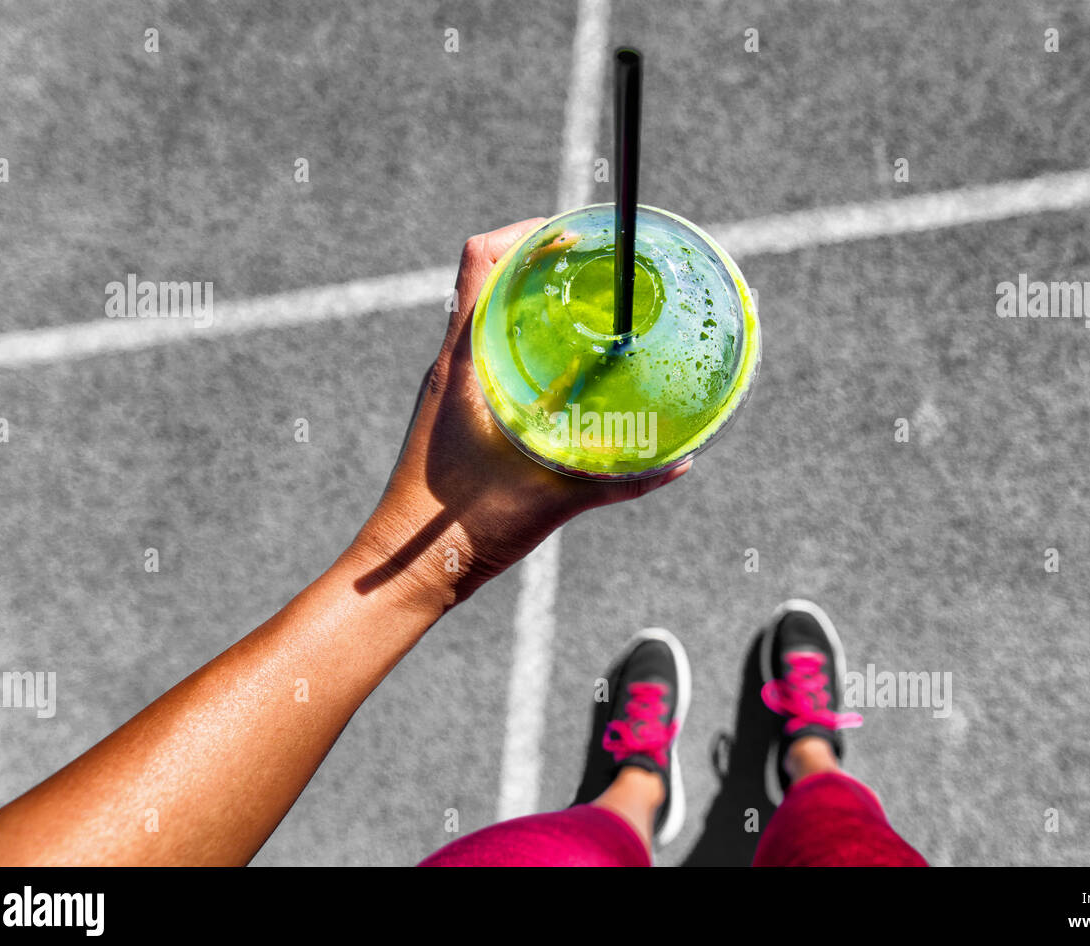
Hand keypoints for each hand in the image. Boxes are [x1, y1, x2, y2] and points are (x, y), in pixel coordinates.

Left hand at [349, 218, 688, 611]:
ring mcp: (450, 389)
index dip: (528, 232)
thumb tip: (680, 462)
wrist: (409, 570)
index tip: (575, 234)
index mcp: (463, 364)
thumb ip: (619, 481)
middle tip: (595, 268)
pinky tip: (565, 371)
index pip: (482, 260)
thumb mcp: (552, 498)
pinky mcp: (455, 414)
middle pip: (490, 280)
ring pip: (488, 318)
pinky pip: (490, 357)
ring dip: (530, 303)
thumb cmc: (462, 530)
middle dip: (541, 263)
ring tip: (586, 308)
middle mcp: (452, 365)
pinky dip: (525, 345)